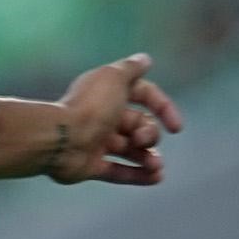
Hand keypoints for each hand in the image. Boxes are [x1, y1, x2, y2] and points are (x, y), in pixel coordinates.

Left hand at [46, 54, 182, 185]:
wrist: (62, 138)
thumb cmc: (92, 107)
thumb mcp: (114, 78)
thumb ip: (131, 69)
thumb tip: (145, 59)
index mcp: (109, 93)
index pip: (144, 94)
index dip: (163, 107)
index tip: (176, 126)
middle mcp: (104, 115)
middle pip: (139, 124)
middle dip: (149, 134)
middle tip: (141, 140)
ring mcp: (98, 142)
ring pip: (131, 150)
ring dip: (149, 158)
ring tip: (156, 166)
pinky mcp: (92, 166)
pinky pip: (119, 172)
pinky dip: (138, 175)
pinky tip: (156, 178)